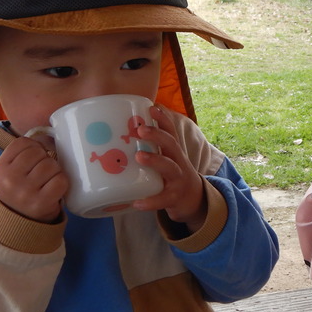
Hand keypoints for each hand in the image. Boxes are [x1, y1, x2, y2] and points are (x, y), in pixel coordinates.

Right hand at [0, 136, 67, 221]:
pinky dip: (62, 182)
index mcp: (0, 168)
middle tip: (42, 171)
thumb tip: (48, 134)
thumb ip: (21, 153)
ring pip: (51, 165)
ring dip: (54, 170)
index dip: (33, 147)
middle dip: (45, 159)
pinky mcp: (42, 203)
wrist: (19, 220)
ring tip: (48, 180)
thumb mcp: (10, 170)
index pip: (23, 143)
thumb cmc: (19, 188)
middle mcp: (10, 180)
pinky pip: (60, 180)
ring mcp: (26, 192)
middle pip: (38, 153)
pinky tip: (55, 188)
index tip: (34, 158)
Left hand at [131, 107, 206, 232]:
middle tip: (141, 130)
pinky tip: (137, 203)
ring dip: (155, 160)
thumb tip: (118, 134)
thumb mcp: (166, 158)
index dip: (163, 119)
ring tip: (139, 156)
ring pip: (170, 168)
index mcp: (174, 151)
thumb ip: (151, 147)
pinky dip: (151, 201)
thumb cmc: (171, 174)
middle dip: (157, 135)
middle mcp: (179, 161)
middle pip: (172, 144)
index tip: (152, 108)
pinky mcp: (174, 197)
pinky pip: (163, 199)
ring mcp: (178, 179)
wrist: (192, 199)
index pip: (171, 131)